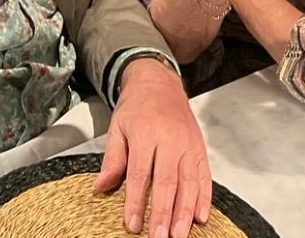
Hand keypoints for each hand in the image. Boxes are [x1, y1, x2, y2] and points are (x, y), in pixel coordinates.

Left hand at [96, 58, 210, 237]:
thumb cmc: (136, 106)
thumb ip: (112, 158)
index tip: (132, 225)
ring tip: (178, 234)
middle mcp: (170, 139)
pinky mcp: (200, 148)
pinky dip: (204, 198)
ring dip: (184, 212)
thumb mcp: (117, 126)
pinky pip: (204, 176)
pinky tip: (200, 217)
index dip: (135, 202)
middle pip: (167, 182)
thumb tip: (100, 187)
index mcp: (145, 133)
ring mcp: (188, 144)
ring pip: (189, 183)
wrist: (159, 81)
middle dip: (162, 213)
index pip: (140, 174)